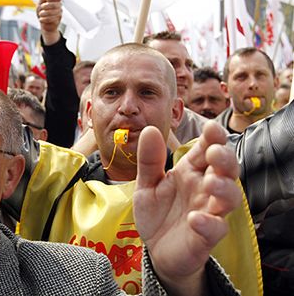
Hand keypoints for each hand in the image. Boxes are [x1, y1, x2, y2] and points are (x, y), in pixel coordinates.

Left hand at [36, 0, 61, 45]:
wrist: (43, 25)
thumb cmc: (42, 13)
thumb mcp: (40, 3)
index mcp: (55, 1)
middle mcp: (59, 6)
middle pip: (57, 4)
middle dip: (47, 6)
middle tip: (42, 7)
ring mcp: (59, 13)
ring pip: (53, 12)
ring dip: (44, 13)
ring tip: (40, 14)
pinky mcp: (57, 20)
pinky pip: (51, 19)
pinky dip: (44, 19)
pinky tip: (41, 19)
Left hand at [133, 121, 240, 294]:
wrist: (155, 249)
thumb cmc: (157, 213)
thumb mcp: (147, 184)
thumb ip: (149, 160)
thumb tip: (149, 129)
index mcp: (190, 171)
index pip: (206, 149)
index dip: (212, 138)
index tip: (211, 127)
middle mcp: (204, 189)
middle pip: (226, 170)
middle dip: (224, 158)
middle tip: (215, 152)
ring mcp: (209, 212)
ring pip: (229, 198)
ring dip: (223, 188)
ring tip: (210, 182)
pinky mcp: (206, 237)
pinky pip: (215, 229)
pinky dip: (209, 223)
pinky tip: (196, 218)